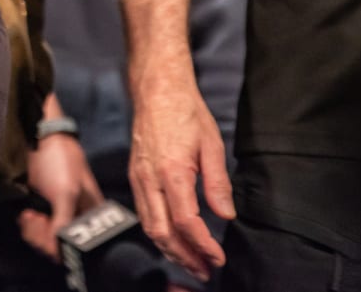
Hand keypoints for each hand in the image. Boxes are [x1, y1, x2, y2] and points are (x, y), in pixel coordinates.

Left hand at [18, 132, 102, 259]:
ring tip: (29, 214)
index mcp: (92, 216)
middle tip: (35, 218)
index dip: (64, 248)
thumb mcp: (66, 193)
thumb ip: (64, 224)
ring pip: (45, 239)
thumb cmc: (60, 161)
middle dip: (44, 238)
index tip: (50, 232)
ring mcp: (57, 213)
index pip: (82, 249)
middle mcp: (77, 218)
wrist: (38, 134)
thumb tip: (58, 253)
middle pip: (60, 247)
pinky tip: (25, 213)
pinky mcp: (40, 207)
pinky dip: (28, 226)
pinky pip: (34, 228)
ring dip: (33, 232)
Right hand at [127, 77, 234, 281]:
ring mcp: (138, 177)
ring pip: (148, 225)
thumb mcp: (212, 145)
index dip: (203, 245)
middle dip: (184, 256)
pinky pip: (143, 212)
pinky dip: (158, 232)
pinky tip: (173, 238)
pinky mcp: (134, 174)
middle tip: (205, 270)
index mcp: (172, 171)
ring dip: (169, 249)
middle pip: (161, 231)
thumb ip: (218, 183)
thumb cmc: (186, 112)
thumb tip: (226, 215)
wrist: (157, 89)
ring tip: (191, 261)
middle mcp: (149, 178)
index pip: (185, 221)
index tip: (218, 257)